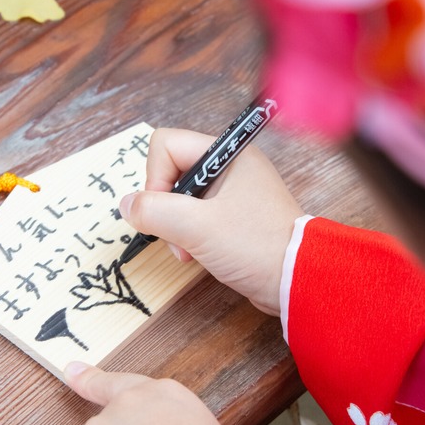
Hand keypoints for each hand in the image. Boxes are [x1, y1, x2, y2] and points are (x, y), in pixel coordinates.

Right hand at [120, 128, 303, 314]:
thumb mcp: (197, 227)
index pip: (167, 145)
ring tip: (189, 251)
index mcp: (228, 155)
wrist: (298, 279)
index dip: (155, 177)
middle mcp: (232, 167)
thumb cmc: (257, 246)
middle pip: (172, 171)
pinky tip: (199, 256)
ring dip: (176, 226)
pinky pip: (197, 216)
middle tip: (178, 236)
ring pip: (182, 198)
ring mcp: (235, 193)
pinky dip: (190, 236)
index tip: (166, 211)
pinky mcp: (236, 217)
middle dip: (165, 207)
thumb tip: (126, 204)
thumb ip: (154, 211)